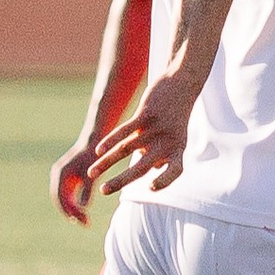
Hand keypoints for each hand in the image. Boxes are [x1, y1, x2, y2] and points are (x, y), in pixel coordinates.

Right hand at [50, 141, 99, 223]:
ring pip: (63, 198)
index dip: (71, 211)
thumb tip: (83, 207)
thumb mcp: (92, 174)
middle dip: (70, 213)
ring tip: (84, 221)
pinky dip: (74, 203)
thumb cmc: (94, 156)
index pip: (61, 198)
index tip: (82, 221)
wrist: (95, 139)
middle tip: (84, 223)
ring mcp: (61, 175)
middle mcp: (57, 175)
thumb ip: (86, 190)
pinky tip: (84, 211)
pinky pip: (67, 194)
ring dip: (72, 210)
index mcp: (61, 174)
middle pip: (60, 200)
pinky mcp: (67, 176)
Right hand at [88, 71, 205, 196]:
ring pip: (126, 149)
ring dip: (106, 163)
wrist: (182, 83)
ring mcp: (156, 128)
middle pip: (143, 166)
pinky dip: (109, 141)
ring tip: (91, 174)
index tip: (151, 187)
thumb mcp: (176, 137)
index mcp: (178, 149)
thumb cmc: (176, 116)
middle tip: (103, 191)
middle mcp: (168, 141)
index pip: (175, 171)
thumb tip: (151, 168)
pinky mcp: (146, 114)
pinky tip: (97, 150)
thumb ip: (162, 154)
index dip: (165, 181)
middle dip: (121, 181)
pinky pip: (124, 130)